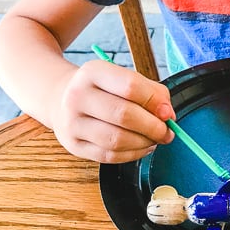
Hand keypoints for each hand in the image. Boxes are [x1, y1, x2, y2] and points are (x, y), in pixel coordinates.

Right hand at [52, 59, 175, 162]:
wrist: (62, 98)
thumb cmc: (102, 89)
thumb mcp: (122, 77)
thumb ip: (151, 91)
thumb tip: (167, 115)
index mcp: (93, 72)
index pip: (130, 86)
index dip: (155, 102)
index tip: (168, 113)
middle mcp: (78, 96)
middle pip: (124, 115)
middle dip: (153, 127)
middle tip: (167, 132)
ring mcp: (72, 123)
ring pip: (117, 140)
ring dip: (144, 143)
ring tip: (154, 140)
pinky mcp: (74, 146)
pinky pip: (109, 156)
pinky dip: (132, 154)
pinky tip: (142, 147)